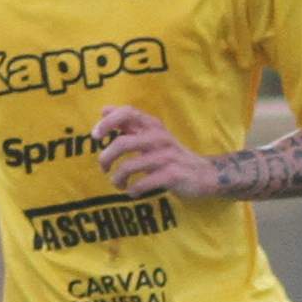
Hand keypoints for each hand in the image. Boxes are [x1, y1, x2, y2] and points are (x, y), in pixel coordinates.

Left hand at [94, 104, 221, 198]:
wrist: (205, 174)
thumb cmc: (171, 155)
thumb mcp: (153, 136)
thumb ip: (130, 125)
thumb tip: (104, 110)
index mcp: (153, 125)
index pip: (128, 113)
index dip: (108, 122)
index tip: (95, 136)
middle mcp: (159, 137)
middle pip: (122, 143)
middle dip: (106, 158)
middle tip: (103, 168)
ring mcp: (166, 156)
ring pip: (129, 166)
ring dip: (117, 179)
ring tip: (119, 184)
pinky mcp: (172, 175)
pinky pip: (142, 183)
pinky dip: (133, 190)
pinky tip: (134, 191)